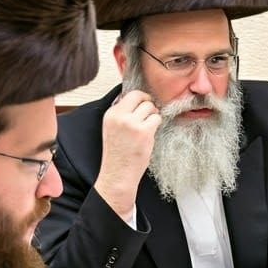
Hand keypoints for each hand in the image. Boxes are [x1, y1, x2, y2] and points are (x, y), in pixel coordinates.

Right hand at [93, 90, 161, 218]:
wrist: (118, 174)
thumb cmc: (118, 153)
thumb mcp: (112, 128)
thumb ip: (122, 114)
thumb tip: (138, 99)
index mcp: (110, 114)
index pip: (130, 94)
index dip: (141, 98)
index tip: (145, 104)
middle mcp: (120, 116)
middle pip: (141, 97)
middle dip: (148, 104)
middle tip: (149, 115)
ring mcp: (132, 123)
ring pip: (151, 107)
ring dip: (153, 116)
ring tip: (148, 128)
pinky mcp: (144, 132)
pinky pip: (157, 119)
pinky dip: (157, 124)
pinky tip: (151, 134)